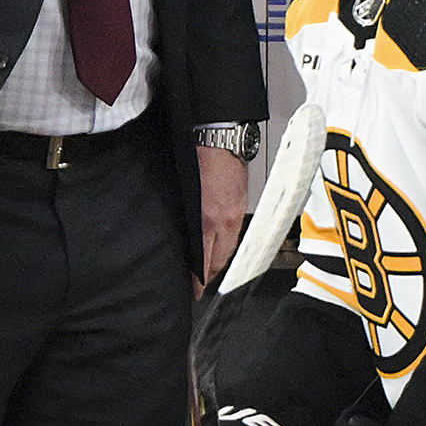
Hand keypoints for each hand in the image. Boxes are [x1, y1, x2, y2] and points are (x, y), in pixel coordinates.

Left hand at [197, 144, 246, 288]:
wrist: (220, 135)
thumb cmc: (196, 156)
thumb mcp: (183, 191)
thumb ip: (185, 218)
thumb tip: (182, 237)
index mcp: (209, 218)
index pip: (205, 261)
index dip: (199, 280)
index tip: (194, 290)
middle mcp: (226, 219)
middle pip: (221, 260)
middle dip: (210, 275)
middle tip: (199, 283)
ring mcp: (238, 213)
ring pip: (230, 248)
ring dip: (219, 260)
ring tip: (208, 267)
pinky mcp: (242, 204)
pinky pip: (236, 234)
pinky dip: (227, 243)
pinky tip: (219, 243)